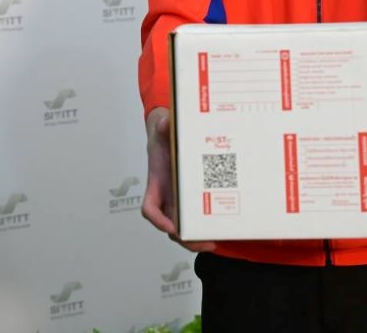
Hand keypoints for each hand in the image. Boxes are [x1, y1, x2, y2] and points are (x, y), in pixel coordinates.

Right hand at [141, 107, 215, 252]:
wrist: (166, 134)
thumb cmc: (162, 135)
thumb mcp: (161, 129)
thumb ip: (162, 126)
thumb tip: (165, 123)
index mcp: (157, 183)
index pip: (150, 208)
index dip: (158, 220)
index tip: (171, 227)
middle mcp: (166, 195)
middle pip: (168, 225)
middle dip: (183, 238)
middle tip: (202, 243)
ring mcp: (176, 199)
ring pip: (180, 227)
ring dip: (193, 239)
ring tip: (212, 242)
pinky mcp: (189, 198)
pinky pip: (192, 217)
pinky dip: (201, 227)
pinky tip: (216, 229)